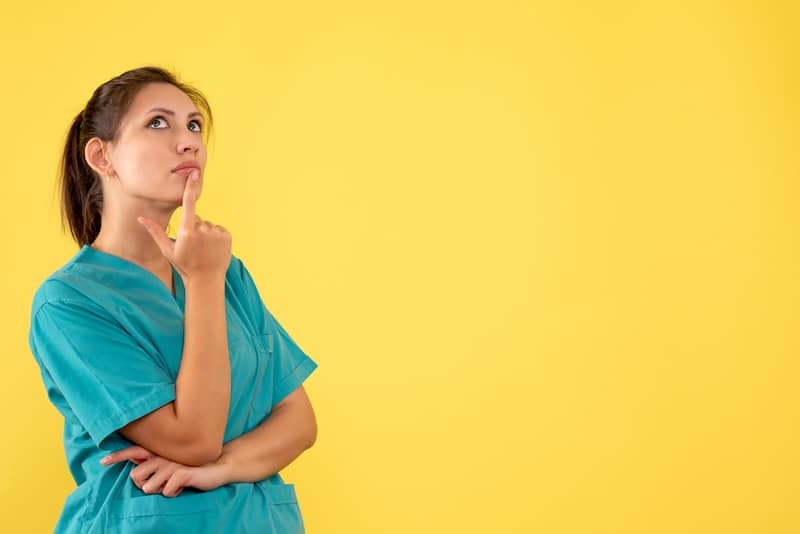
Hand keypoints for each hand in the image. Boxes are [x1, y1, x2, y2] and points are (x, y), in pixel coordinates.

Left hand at [100, 445, 228, 497]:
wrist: (217, 468)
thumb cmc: (191, 468)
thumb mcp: (171, 465)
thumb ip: (154, 464)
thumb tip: (136, 467)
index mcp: (159, 453)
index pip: (134, 451)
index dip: (118, 456)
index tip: (102, 461)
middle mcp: (163, 456)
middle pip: (136, 476)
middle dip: (145, 484)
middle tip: (161, 483)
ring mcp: (172, 464)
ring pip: (149, 487)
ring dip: (160, 490)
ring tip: (173, 485)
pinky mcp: (182, 473)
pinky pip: (166, 491)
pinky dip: (173, 493)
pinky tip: (182, 487)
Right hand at [137, 169, 231, 282]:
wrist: (206, 279)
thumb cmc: (184, 266)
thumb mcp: (167, 250)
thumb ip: (155, 232)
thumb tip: (140, 218)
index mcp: (187, 231)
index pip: (188, 204)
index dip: (190, 188)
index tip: (194, 173)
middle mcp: (203, 230)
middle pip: (196, 218)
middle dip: (193, 227)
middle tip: (193, 245)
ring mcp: (216, 232)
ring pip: (208, 225)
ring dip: (205, 233)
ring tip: (203, 248)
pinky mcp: (227, 236)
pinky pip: (218, 229)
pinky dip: (216, 236)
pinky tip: (212, 248)